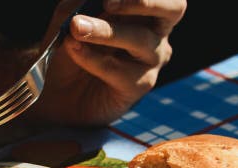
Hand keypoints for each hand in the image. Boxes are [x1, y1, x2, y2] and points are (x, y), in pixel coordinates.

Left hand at [32, 0, 185, 124]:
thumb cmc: (72, 45)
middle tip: (108, 3)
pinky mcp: (140, 84)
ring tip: (77, 28)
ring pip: (141, 39)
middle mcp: (155, 30)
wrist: (62, 89)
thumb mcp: (70, 14)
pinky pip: (121, 70)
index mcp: (144, 8)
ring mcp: (152, 58)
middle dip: (143, 1)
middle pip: (174, 8)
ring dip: (106, 31)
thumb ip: (82, 2)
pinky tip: (75, 50)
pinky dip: (94, 58)